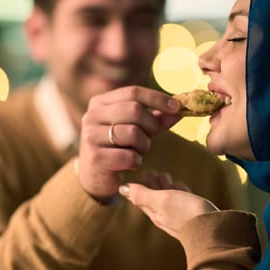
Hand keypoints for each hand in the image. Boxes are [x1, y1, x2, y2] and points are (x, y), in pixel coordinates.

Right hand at [78, 86, 181, 201]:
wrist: (95, 178)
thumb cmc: (118, 148)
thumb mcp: (137, 129)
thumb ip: (156, 118)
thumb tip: (179, 109)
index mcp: (100, 102)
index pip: (133, 92)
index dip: (157, 98)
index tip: (177, 107)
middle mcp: (92, 116)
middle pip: (134, 110)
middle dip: (151, 125)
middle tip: (152, 137)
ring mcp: (90, 136)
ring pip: (133, 133)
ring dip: (144, 145)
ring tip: (138, 152)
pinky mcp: (95, 158)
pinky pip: (129, 156)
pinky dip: (136, 162)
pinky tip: (129, 164)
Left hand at [118, 176, 218, 239]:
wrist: (213, 230)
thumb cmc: (186, 213)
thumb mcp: (161, 200)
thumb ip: (142, 195)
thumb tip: (122, 189)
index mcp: (155, 213)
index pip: (142, 199)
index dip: (140, 186)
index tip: (142, 173)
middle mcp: (165, 217)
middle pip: (154, 199)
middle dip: (152, 185)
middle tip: (152, 172)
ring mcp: (179, 218)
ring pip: (168, 200)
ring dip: (165, 187)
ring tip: (165, 176)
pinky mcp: (192, 216)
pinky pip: (182, 203)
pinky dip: (179, 193)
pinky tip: (181, 188)